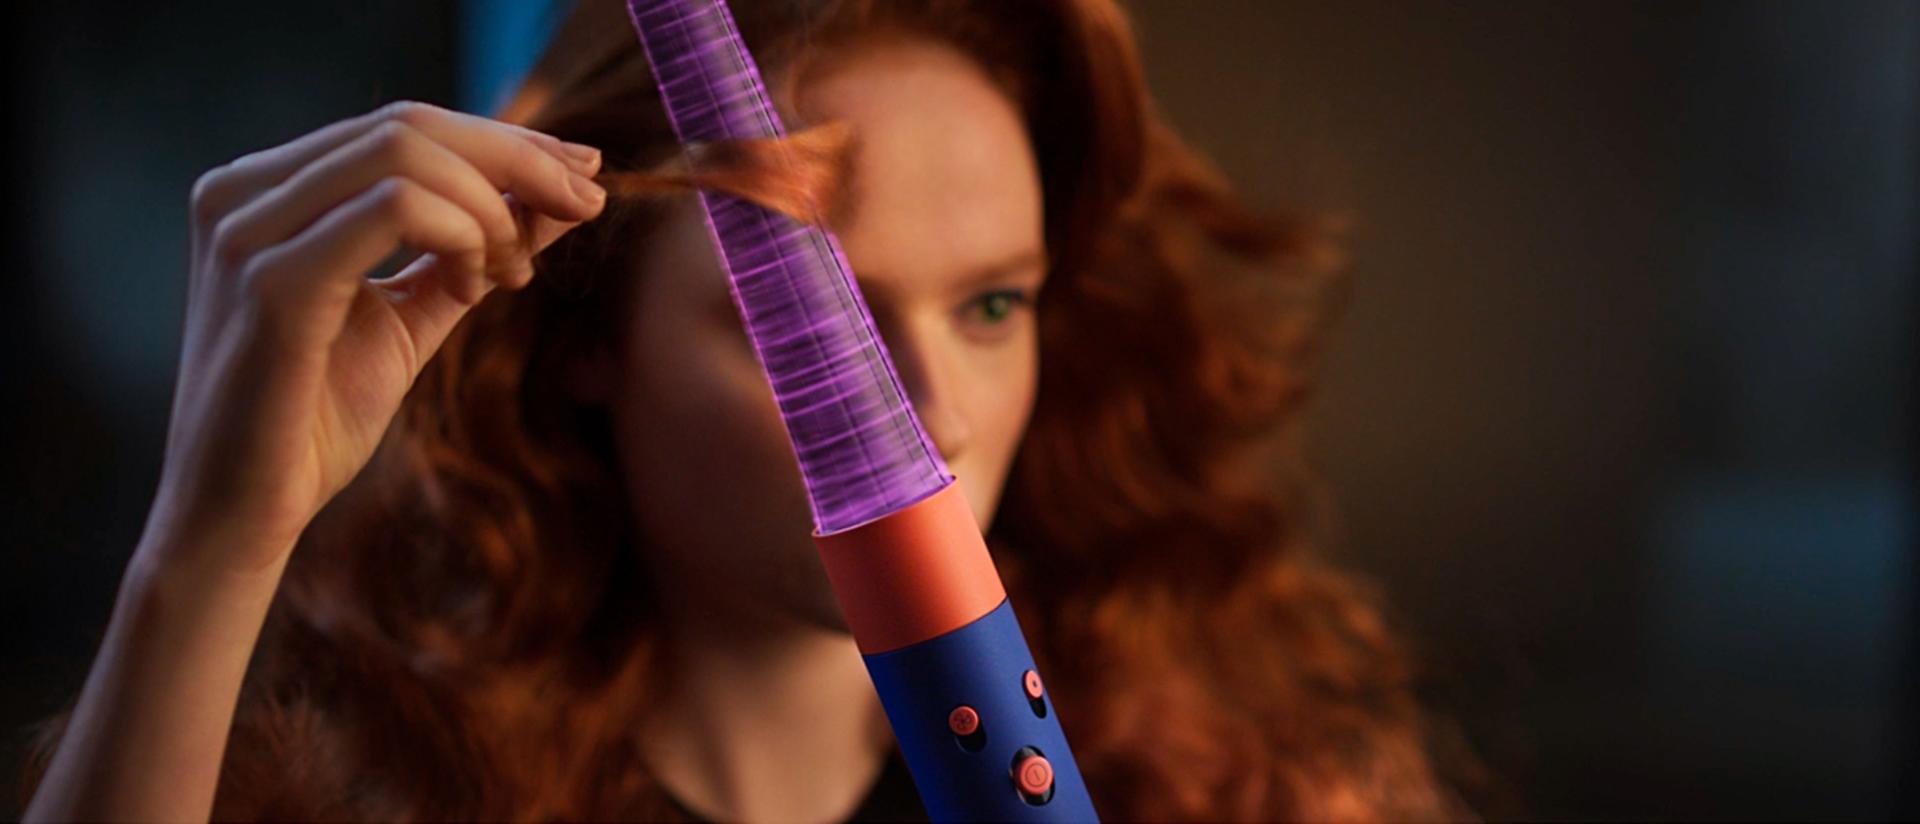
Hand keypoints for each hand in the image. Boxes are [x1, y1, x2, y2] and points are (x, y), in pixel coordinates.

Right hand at [147, 100, 606, 575]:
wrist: (241, 513)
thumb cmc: (316, 417)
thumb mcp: (416, 312)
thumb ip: (477, 247)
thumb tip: (567, 194)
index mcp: (268, 188)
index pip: (402, 126)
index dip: (505, 143)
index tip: (582, 176)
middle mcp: (243, 192)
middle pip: (409, 125)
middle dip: (519, 159)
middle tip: (585, 203)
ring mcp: (248, 231)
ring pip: (404, 153)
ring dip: (490, 207)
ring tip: (512, 273)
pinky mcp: (271, 283)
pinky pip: (393, 208)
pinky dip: (459, 235)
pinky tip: (472, 287)